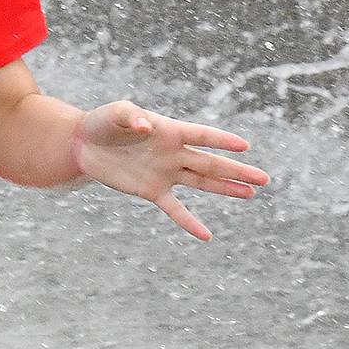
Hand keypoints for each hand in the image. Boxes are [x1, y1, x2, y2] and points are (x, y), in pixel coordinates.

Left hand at [72, 101, 267, 241]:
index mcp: (170, 131)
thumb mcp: (115, 113)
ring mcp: (165, 173)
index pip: (202, 136)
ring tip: (250, 194)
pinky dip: (189, 222)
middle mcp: (173, 153)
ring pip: (202, 183)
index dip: (222, 141)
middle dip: (237, 172)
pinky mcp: (152, 191)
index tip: (245, 147)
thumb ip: (130, 116)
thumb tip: (144, 126)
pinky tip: (206, 235)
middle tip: (264, 179)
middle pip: (211, 163)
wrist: (84, 145)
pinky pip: (175, 208)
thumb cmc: (104, 122)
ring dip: (225, 189)